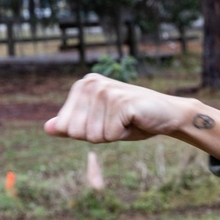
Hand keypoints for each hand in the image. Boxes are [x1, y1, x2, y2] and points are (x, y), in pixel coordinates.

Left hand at [45, 73, 219, 159]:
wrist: (170, 116)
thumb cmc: (135, 120)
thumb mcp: (100, 123)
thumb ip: (74, 125)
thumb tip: (48, 128)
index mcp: (83, 86)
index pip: (66, 126)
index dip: (89, 133)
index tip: (108, 122)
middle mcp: (91, 84)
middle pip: (76, 132)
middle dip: (100, 135)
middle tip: (119, 123)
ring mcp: (105, 91)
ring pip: (94, 136)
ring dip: (114, 135)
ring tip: (128, 121)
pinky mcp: (120, 102)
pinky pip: (110, 135)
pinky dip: (125, 134)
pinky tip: (136, 121)